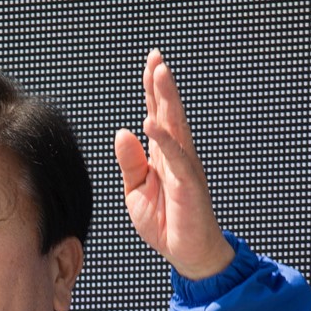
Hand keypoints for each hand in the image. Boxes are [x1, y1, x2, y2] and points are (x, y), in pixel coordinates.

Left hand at [114, 49, 233, 279]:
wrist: (187, 253)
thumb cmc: (165, 223)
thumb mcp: (136, 192)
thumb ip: (130, 163)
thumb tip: (122, 132)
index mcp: (162, 155)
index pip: (157, 117)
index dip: (153, 91)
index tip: (150, 64)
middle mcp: (176, 155)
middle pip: (168, 114)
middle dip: (161, 85)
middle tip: (155, 57)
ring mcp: (184, 167)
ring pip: (175, 127)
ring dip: (167, 99)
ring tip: (159, 73)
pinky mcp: (188, 184)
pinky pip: (176, 158)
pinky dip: (164, 140)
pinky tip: (152, 123)